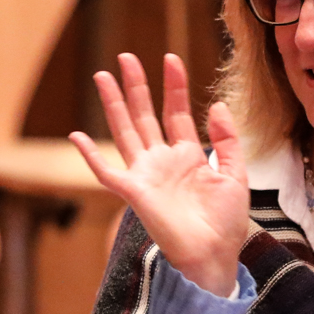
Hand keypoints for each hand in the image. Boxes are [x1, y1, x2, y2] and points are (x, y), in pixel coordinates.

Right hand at [69, 53, 249, 296]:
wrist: (214, 256)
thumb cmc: (226, 224)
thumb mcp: (236, 176)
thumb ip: (226, 140)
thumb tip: (216, 105)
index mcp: (189, 156)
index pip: (177, 112)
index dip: (174, 85)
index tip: (171, 58)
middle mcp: (163, 161)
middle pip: (145, 115)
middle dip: (136, 86)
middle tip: (126, 58)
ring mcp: (146, 175)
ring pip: (125, 132)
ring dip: (114, 105)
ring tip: (103, 76)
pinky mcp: (134, 193)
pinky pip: (106, 172)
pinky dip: (91, 155)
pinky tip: (77, 135)